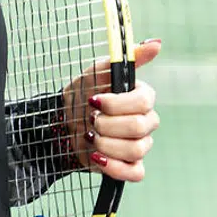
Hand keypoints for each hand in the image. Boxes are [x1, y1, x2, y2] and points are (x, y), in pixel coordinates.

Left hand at [61, 39, 162, 181]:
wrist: (60, 123)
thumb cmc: (80, 95)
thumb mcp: (97, 71)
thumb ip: (127, 58)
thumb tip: (156, 43)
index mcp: (142, 97)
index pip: (144, 101)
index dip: (117, 104)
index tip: (94, 101)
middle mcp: (146, 121)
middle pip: (139, 127)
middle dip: (107, 124)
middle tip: (91, 120)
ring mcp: (140, 145)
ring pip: (136, 150)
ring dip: (105, 144)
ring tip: (90, 137)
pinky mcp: (130, 166)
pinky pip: (135, 173)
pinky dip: (114, 167)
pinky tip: (97, 157)